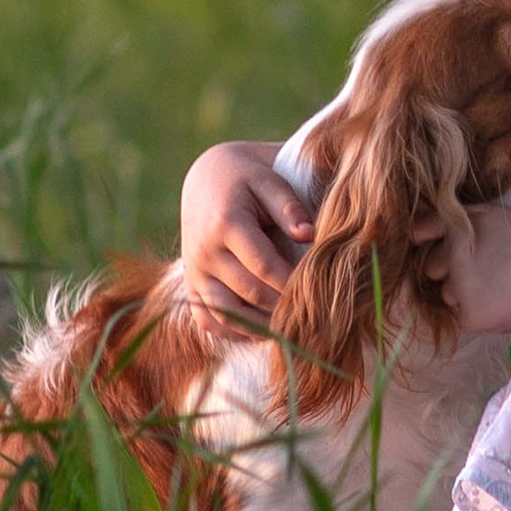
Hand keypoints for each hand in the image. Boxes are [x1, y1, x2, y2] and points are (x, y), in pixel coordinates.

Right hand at [180, 140, 313, 320]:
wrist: (207, 179)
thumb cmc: (248, 178)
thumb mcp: (269, 181)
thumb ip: (290, 207)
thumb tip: (310, 236)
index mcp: (225, 224)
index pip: (264, 267)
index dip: (292, 284)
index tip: (319, 292)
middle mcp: (204, 252)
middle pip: (248, 293)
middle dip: (282, 307)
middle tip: (314, 315)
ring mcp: (194, 271)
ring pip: (225, 314)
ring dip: (259, 327)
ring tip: (291, 330)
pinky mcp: (190, 283)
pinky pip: (207, 319)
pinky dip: (232, 331)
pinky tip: (261, 331)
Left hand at [427, 205, 510, 335]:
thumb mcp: (497, 215)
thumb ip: (459, 220)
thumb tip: (419, 233)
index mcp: (456, 226)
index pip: (421, 233)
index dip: (435, 240)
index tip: (452, 245)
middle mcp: (451, 256)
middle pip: (431, 267)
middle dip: (451, 267)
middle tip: (490, 267)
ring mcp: (459, 288)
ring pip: (447, 293)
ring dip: (465, 291)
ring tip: (503, 285)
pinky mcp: (471, 315)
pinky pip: (462, 315)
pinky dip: (479, 312)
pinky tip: (505, 301)